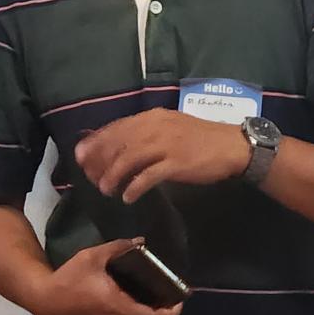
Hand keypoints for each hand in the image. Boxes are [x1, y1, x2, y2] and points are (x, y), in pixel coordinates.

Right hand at [32, 239, 183, 314]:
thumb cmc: (69, 278)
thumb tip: (141, 241)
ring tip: (160, 303)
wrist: (44, 300)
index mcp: (119, 307)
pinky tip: (141, 309)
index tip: (180, 298)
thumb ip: (119, 247)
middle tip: (172, 299)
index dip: (172, 312)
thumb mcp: (94, 256)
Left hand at [75, 109, 251, 200]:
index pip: (116, 127)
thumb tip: (119, 145)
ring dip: (113, 176)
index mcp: (152, 117)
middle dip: (99, 162)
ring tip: (106, 190)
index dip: (95, 142)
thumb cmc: (200, 138)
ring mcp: (167, 145)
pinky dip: (134, 187)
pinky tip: (128, 197)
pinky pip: (148, 176)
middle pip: (118, 143)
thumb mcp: (171, 126)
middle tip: (91, 178)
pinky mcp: (176, 164)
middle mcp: (156, 127)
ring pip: (129, 159)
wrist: (232, 146)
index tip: (80, 156)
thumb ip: (146, 132)